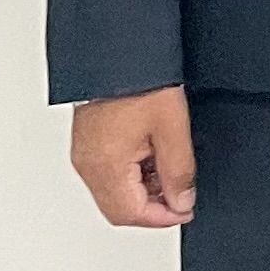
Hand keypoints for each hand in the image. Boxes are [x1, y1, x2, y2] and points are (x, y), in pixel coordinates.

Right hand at [70, 87, 197, 227]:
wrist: (118, 52)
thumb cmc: (141, 81)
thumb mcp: (173, 126)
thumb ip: (179, 170)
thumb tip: (182, 201)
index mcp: (105, 166)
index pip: (129, 214)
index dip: (162, 218)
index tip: (185, 210)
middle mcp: (87, 164)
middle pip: (118, 209)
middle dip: (153, 208)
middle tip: (182, 195)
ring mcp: (84, 153)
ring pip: (114, 193)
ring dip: (143, 191)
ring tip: (171, 171)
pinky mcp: (87, 142)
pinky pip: (109, 173)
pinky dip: (132, 175)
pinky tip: (154, 157)